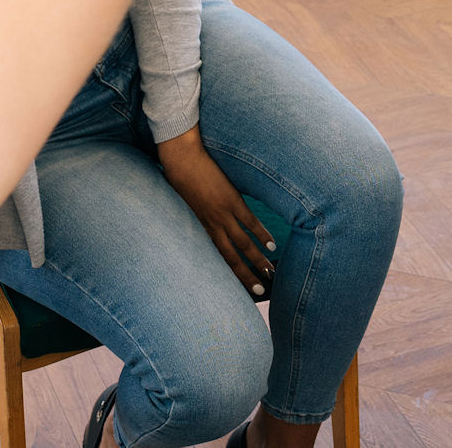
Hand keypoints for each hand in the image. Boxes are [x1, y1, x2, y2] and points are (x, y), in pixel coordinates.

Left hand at [157, 130, 277, 297]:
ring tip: (270, 272)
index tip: (240, 286)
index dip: (230, 272)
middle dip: (246, 275)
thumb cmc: (180, 178)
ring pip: (243, 244)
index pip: (218, 257)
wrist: (181, 160)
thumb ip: (198, 212)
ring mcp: (222, 214)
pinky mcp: (231, 200)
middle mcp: (212, 226)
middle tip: (260, 291)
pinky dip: (261, 234)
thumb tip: (205, 217)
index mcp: (201, 227)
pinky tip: (271, 245)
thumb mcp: (187, 201)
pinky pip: (249, 222)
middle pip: (232, 257)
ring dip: (257, 260)